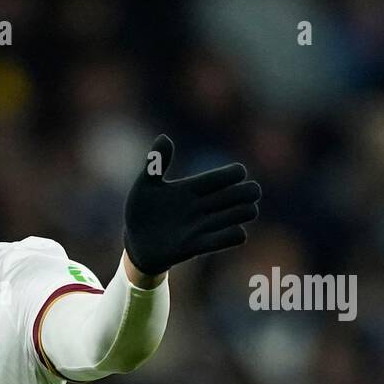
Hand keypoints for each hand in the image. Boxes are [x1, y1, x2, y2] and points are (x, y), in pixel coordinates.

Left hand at [123, 134, 261, 276]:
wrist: (134, 244)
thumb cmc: (141, 212)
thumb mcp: (144, 186)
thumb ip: (154, 164)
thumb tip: (164, 137)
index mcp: (194, 188)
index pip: (228, 175)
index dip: (235, 173)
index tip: (235, 175)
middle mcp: (204, 206)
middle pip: (244, 193)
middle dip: (248, 192)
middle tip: (245, 198)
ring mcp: (203, 226)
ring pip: (243, 213)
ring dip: (243, 212)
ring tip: (229, 216)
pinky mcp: (198, 246)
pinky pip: (230, 238)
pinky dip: (234, 234)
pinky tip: (226, 233)